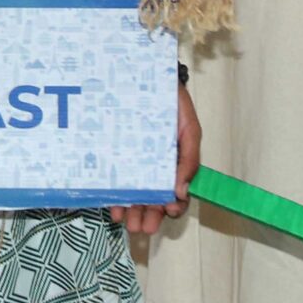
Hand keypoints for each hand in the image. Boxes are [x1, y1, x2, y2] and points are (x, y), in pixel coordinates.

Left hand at [118, 81, 200, 235]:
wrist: (146, 75)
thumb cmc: (172, 102)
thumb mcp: (189, 129)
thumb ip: (188, 159)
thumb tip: (181, 191)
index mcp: (174, 163)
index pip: (176, 192)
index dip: (174, 206)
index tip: (168, 211)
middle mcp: (153, 167)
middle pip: (153, 198)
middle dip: (149, 215)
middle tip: (142, 227)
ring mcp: (133, 162)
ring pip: (134, 193)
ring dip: (132, 211)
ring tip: (126, 221)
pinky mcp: (114, 155)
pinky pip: (113, 179)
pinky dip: (114, 195)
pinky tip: (113, 206)